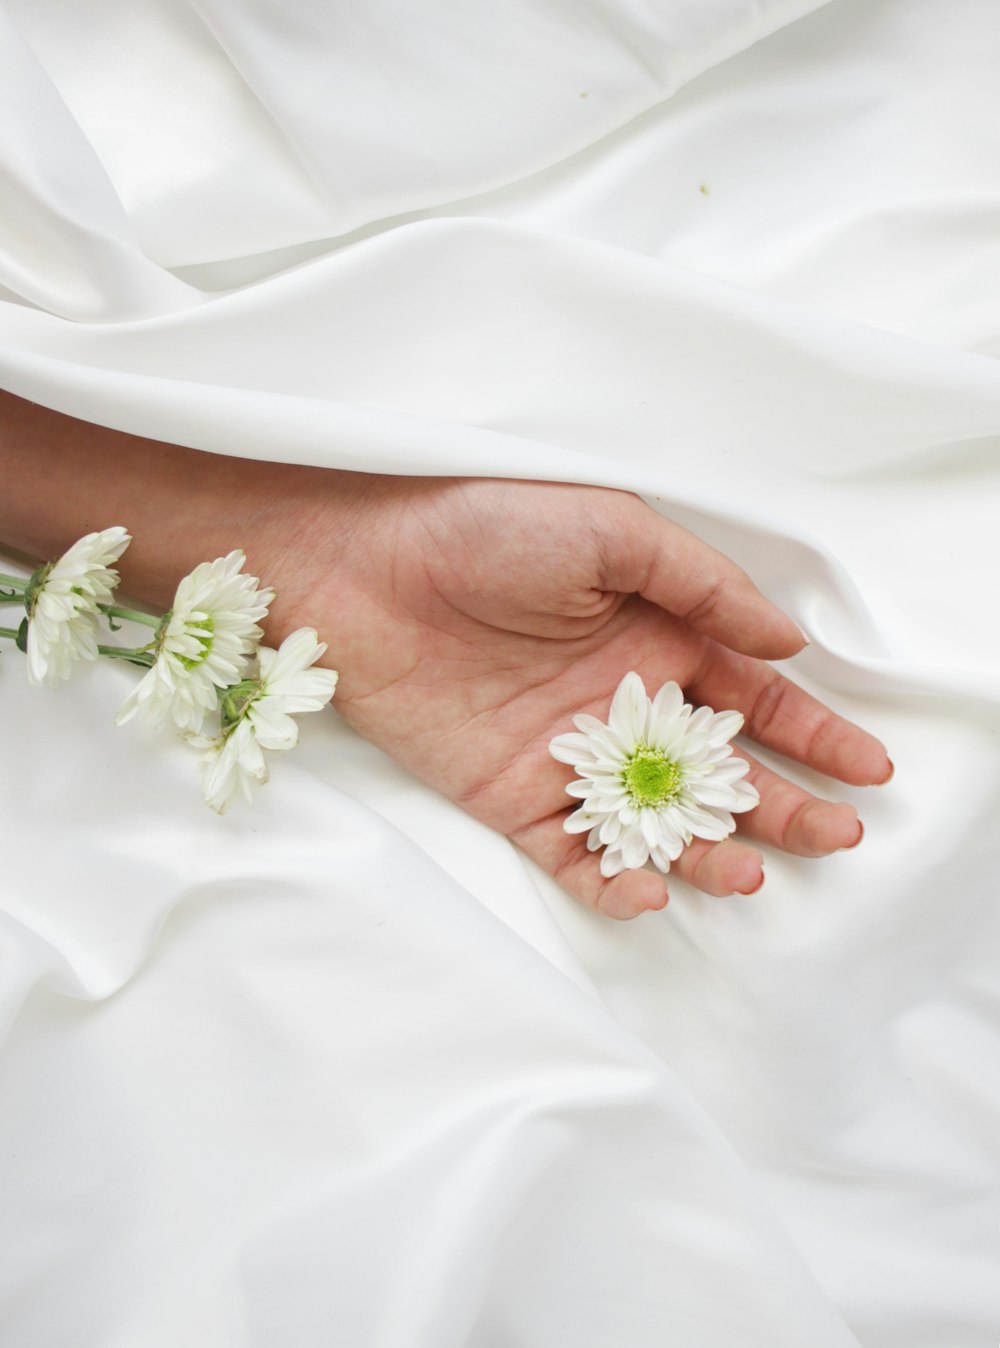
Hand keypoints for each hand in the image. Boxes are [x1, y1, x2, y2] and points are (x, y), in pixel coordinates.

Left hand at [277, 476, 890, 918]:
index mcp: (655, 637)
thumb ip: (704, 588)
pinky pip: (573, 850)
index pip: (753, 696)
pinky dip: (613, 878)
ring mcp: (567, 754)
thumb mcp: (613, 529)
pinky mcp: (510, 793)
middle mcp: (621, 702)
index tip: (868, 768)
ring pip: (656, 821)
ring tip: (749, 871)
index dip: (814, 732)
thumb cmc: (487, 525)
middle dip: (784, 805)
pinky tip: (649, 887)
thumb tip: (786, 643)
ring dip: (709, 852)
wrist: (364, 564)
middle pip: (719, 770)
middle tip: (837, 835)